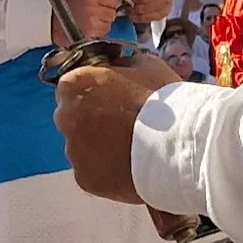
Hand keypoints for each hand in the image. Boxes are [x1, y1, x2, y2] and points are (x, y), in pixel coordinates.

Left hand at [51, 56, 178, 206]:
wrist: (177, 142)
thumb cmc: (161, 98)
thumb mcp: (143, 64)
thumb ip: (120, 66)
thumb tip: (117, 69)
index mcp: (73, 85)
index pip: (72, 86)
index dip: (94, 92)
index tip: (112, 98)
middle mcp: (65, 118)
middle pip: (73, 118)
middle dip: (92, 120)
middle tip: (123, 125)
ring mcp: (73, 151)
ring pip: (82, 148)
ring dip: (99, 147)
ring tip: (130, 148)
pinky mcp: (85, 178)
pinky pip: (92, 172)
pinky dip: (106, 170)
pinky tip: (129, 166)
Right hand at [55, 0, 125, 47]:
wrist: (51, 22)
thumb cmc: (62, 4)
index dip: (110, 0)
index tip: (105, 0)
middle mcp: (93, 10)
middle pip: (113, 11)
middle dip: (107, 10)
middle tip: (96, 9)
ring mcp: (93, 24)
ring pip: (110, 22)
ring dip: (104, 20)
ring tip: (92, 17)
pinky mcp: (92, 35)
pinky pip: (104, 31)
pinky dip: (100, 29)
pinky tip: (90, 25)